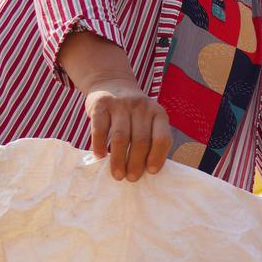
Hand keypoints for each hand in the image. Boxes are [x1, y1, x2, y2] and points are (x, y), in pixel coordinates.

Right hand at [58, 31, 170, 181]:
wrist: (112, 83)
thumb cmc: (133, 113)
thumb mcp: (148, 120)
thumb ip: (150, 139)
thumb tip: (147, 171)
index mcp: (158, 113)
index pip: (162, 137)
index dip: (157, 156)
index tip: (151, 172)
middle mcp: (141, 107)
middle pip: (140, 140)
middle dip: (136, 163)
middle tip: (131, 178)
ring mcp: (120, 104)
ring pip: (121, 137)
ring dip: (118, 159)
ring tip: (117, 174)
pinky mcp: (100, 105)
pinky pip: (99, 129)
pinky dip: (99, 145)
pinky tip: (100, 157)